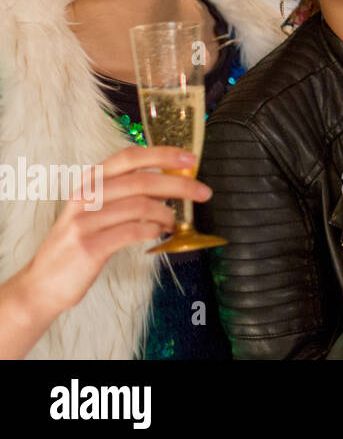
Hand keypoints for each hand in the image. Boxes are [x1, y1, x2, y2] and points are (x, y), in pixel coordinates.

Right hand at [11, 145, 209, 326]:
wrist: (43, 283)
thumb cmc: (79, 242)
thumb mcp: (96, 209)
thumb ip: (126, 193)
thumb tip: (170, 182)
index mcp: (88, 181)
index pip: (130, 157)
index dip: (163, 154)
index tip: (191, 160)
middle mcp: (85, 196)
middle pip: (142, 180)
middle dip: (180, 185)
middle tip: (203, 193)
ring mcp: (85, 221)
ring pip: (141, 206)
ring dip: (167, 214)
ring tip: (173, 222)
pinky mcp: (90, 246)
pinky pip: (133, 232)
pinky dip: (153, 231)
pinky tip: (158, 234)